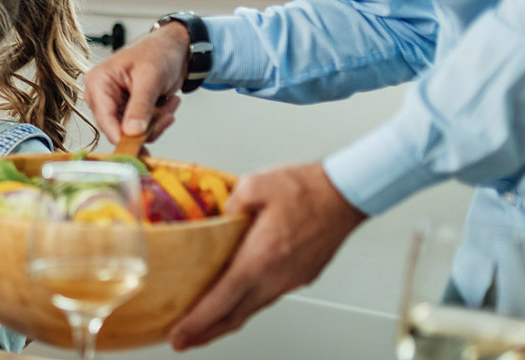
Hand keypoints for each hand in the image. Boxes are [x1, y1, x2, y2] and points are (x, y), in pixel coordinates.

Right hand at [83, 21, 187, 144]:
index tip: (137, 148)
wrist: (174, 48)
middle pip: (118, 129)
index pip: (104, 117)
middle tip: (166, 115)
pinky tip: (167, 104)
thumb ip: (140, 106)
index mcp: (99, 82)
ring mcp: (116, 105)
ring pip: (133, 133)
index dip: (120, 135)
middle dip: (147, 126)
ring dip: (156, 123)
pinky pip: (143, 129)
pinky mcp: (129, 112)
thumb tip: (132, 132)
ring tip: (169, 104)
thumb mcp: (150, 78)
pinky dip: (158, 121)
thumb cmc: (158, 52)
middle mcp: (103, 96)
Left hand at [167, 163, 366, 349]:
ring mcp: (290, 280)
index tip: (178, 335)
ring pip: (252, 309)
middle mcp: (276, 277)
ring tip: (204, 325)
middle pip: (234, 316)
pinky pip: (267, 296)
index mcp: (260, 257)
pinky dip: (246, 304)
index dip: (197, 322)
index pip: (222, 300)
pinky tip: (236, 299)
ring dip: (225, 320)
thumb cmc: (307, 188)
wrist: (346, 194)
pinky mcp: (300, 276)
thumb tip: (217, 216)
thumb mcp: (255, 183)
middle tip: (181, 340)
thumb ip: (229, 203)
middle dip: (204, 333)